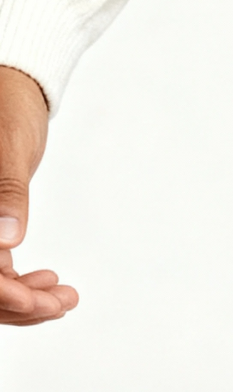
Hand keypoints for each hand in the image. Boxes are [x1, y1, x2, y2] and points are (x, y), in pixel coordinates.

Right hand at [0, 65, 77, 324]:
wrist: (14, 88)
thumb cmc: (6, 106)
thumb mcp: (7, 145)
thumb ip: (5, 190)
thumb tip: (7, 241)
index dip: (1, 293)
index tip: (37, 300)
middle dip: (17, 303)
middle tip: (63, 303)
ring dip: (24, 299)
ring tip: (66, 298)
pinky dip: (22, 282)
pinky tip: (53, 282)